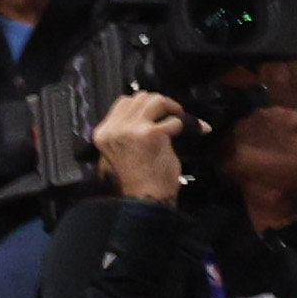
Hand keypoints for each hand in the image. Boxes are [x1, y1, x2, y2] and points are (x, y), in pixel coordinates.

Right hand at [97, 88, 186, 204]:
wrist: (142, 200)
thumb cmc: (134, 180)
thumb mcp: (118, 152)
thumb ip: (125, 132)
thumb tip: (143, 114)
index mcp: (103, 133)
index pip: (123, 102)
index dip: (144, 104)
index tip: (158, 113)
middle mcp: (114, 129)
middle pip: (140, 97)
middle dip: (160, 102)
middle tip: (173, 113)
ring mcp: (131, 130)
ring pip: (156, 100)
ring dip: (173, 108)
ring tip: (180, 119)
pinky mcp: (152, 134)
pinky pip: (175, 119)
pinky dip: (188, 124)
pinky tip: (193, 131)